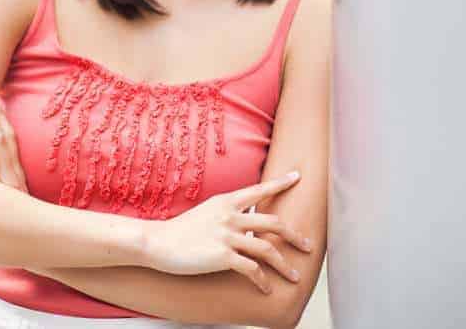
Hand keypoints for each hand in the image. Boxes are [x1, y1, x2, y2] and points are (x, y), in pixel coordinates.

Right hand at [139, 171, 312, 293]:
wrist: (157, 242)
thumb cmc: (179, 231)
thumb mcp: (205, 213)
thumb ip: (227, 214)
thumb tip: (247, 221)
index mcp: (225, 202)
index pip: (259, 190)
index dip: (280, 183)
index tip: (297, 177)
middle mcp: (229, 216)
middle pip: (274, 223)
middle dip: (295, 236)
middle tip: (308, 246)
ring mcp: (227, 236)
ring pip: (268, 249)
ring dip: (284, 265)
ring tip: (294, 277)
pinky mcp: (222, 256)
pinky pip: (252, 270)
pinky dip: (263, 281)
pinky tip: (266, 289)